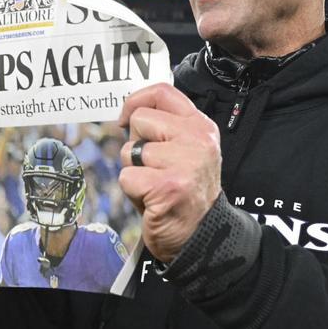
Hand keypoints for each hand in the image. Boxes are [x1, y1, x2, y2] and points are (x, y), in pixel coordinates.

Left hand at [117, 83, 221, 262]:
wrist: (202, 236)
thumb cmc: (185, 194)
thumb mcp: (186, 152)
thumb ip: (165, 129)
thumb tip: (129, 113)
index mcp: (201, 127)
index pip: (163, 92)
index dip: (135, 100)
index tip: (125, 118)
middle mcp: (197, 140)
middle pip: (140, 120)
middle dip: (135, 146)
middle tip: (153, 169)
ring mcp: (184, 162)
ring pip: (129, 151)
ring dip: (134, 171)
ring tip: (154, 186)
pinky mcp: (166, 185)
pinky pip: (126, 176)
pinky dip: (132, 191)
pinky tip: (152, 199)